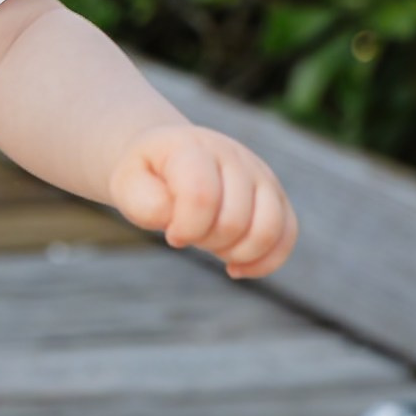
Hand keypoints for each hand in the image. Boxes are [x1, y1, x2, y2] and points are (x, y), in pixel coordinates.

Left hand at [109, 124, 298, 278]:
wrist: (165, 158)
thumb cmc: (146, 177)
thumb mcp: (127, 185)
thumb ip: (145, 204)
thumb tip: (177, 222)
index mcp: (193, 147)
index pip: (202, 195)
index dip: (187, 227)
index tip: (172, 235)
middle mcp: (234, 155)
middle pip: (235, 219)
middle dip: (208, 241)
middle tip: (188, 236)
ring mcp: (260, 174)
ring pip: (270, 228)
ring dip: (238, 253)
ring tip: (213, 249)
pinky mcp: (276, 195)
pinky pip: (287, 234)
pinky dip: (265, 261)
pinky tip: (235, 268)